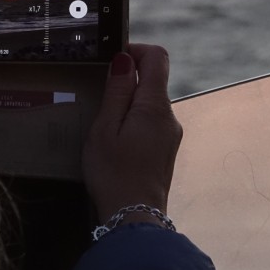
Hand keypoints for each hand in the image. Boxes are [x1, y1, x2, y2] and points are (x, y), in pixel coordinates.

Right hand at [83, 44, 182, 223]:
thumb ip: (116, 91)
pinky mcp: (165, 150)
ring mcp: (170, 134)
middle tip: (99, 97)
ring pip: (150, 103)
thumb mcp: (105, 128)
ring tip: (103, 125)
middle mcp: (169, 116)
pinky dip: (133, 121)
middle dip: (127, 80)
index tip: (112, 61)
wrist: (134, 218)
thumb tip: (124, 59)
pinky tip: (115, 142)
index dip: (135, 50)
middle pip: (154, 80)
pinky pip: (151, 122)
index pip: (157, 58)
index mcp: (155, 106)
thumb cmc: (113, 174)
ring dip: (128, 104)